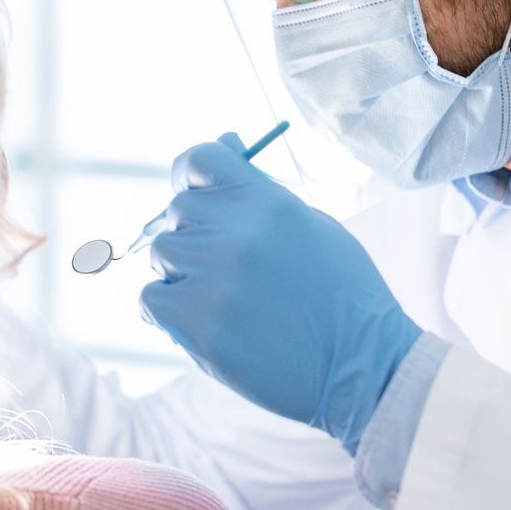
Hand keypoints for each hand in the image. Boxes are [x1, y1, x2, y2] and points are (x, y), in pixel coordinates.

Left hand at [139, 136, 422, 448]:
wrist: (360, 367)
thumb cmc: (342, 294)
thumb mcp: (313, 225)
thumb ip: (262, 190)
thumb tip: (225, 143)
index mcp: (267, 201)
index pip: (200, 159)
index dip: (189, 175)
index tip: (196, 195)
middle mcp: (235, 231)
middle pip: (178, 211)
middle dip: (195, 234)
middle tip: (229, 267)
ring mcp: (212, 277)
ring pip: (161, 254)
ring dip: (181, 272)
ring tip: (224, 298)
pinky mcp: (194, 322)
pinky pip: (150, 298)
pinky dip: (166, 310)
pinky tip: (202, 322)